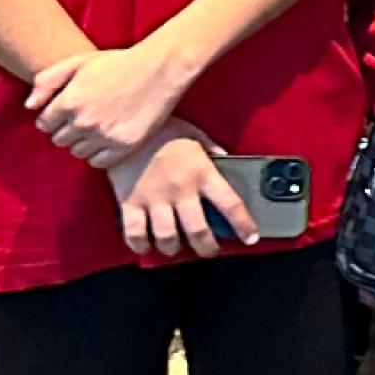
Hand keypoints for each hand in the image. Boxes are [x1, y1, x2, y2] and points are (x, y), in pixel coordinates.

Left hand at [28, 40, 190, 166]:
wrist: (159, 69)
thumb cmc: (117, 63)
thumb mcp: (78, 62)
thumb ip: (47, 81)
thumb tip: (29, 107)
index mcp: (69, 101)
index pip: (44, 124)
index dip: (53, 117)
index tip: (67, 110)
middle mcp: (83, 122)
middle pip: (59, 140)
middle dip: (66, 129)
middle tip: (84, 116)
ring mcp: (104, 136)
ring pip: (77, 152)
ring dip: (82, 142)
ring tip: (97, 126)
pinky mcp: (123, 146)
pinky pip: (98, 162)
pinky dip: (99, 153)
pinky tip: (107, 137)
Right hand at [106, 121, 254, 258]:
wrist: (124, 123)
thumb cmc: (160, 128)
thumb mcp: (194, 134)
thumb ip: (211, 150)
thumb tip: (225, 160)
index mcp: (201, 172)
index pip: (230, 204)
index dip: (243, 225)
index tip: (250, 238)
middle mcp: (180, 189)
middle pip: (198, 231)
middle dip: (207, 248)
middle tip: (209, 250)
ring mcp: (154, 198)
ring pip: (168, 237)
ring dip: (174, 248)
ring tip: (176, 247)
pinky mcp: (129, 202)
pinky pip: (135, 233)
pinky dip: (140, 245)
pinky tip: (145, 245)